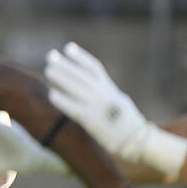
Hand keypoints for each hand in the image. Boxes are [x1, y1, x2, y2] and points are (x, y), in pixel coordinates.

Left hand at [44, 42, 150, 159]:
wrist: (138, 140)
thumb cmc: (126, 123)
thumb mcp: (118, 102)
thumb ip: (105, 93)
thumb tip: (91, 86)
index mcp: (111, 89)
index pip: (95, 68)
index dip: (81, 57)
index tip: (68, 47)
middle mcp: (105, 94)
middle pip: (82, 75)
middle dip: (66, 64)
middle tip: (50, 55)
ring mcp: (98, 106)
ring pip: (77, 87)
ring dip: (62, 77)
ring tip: (48, 69)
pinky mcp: (92, 120)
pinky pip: (74, 108)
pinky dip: (63, 100)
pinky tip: (51, 94)